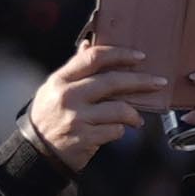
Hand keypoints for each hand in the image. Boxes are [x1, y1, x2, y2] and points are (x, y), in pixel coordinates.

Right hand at [25, 38, 163, 170]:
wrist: (36, 151)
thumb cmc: (49, 115)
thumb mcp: (55, 88)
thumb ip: (75, 68)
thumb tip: (89, 44)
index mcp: (61, 79)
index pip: (94, 58)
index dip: (120, 54)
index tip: (140, 57)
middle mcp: (68, 96)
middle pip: (112, 81)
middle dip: (141, 81)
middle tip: (158, 83)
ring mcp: (76, 118)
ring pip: (119, 109)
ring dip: (134, 114)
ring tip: (137, 119)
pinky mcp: (84, 139)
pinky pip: (114, 130)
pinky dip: (120, 130)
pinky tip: (119, 131)